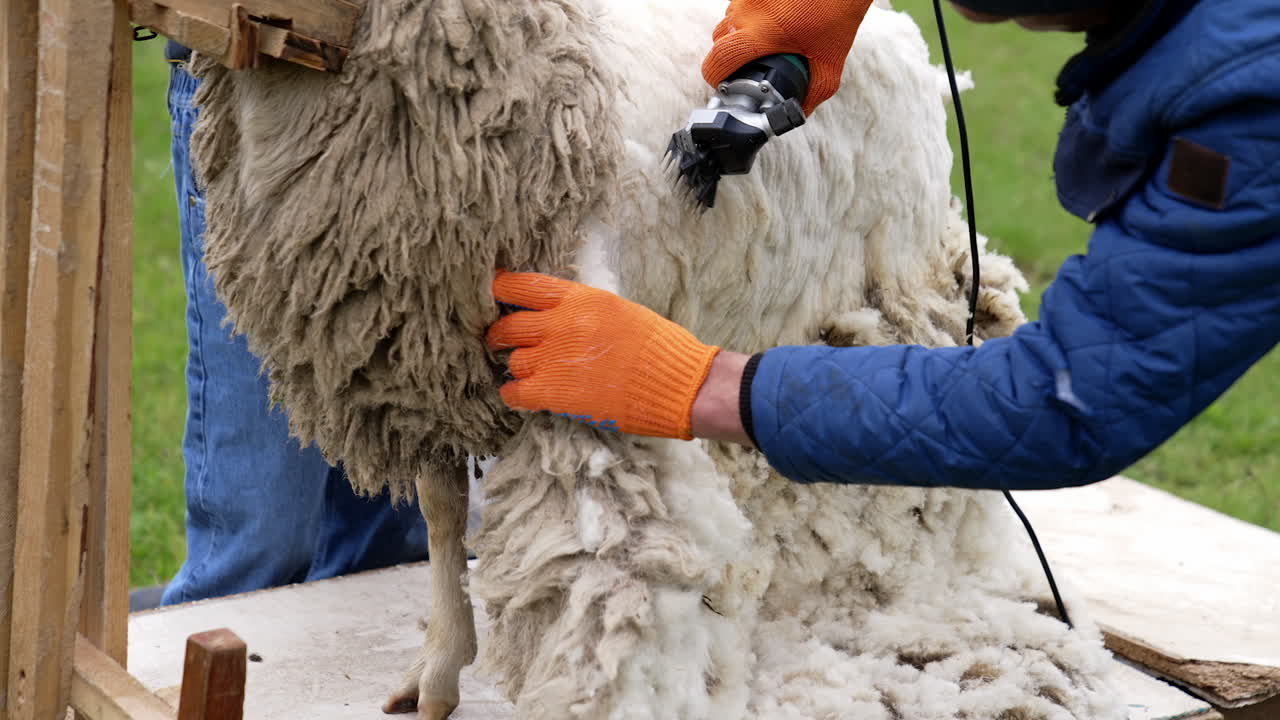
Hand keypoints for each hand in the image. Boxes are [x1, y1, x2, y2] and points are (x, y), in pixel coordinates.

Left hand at [487, 272, 721, 439]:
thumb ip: (584, 310)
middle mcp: (560, 324)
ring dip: (518, 367)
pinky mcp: (553, 393)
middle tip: (501, 341)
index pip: (522, 285)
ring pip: (513, 360)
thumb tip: (559, 315)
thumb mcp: (620, 311)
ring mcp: (553, 359)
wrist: (678, 384)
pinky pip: (514, 391)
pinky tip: (522, 394)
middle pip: (508, 326)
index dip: (502, 290)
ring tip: (530, 373)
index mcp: (579, 299)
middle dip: (501, 335)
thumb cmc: (660, 347)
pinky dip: (514, 394)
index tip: (495, 294)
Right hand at [702, 0, 873, 114]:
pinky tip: (770, 21)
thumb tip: (798, 112)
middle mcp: (748, 10)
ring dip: (737, 34)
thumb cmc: (838, 12)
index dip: (715, 77)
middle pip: (718, 39)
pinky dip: (748, 16)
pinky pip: (741, 4)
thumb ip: (814, 92)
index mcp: (761, 33)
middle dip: (725, 56)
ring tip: (760, 42)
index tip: (724, 84)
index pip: (719, 59)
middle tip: (744, 66)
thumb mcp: (830, 60)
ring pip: (729, 19)